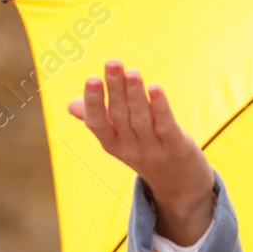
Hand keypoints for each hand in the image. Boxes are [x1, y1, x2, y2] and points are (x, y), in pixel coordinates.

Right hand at [68, 60, 214, 245]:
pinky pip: (166, 127)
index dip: (93, 102)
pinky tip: (156, 89)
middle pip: (120, 116)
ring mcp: (153, 151)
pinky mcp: (177, 149)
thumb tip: (71, 105)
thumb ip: (100, 121)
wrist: (181, 189)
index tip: (91, 78)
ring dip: (136, 94)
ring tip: (132, 72)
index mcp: (113, 144)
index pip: (97, 123)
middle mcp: (130, 149)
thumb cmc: (148, 154)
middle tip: (112, 63)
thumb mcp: (121, 141)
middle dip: (115, 88)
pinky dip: (161, 108)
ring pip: (141, 120)